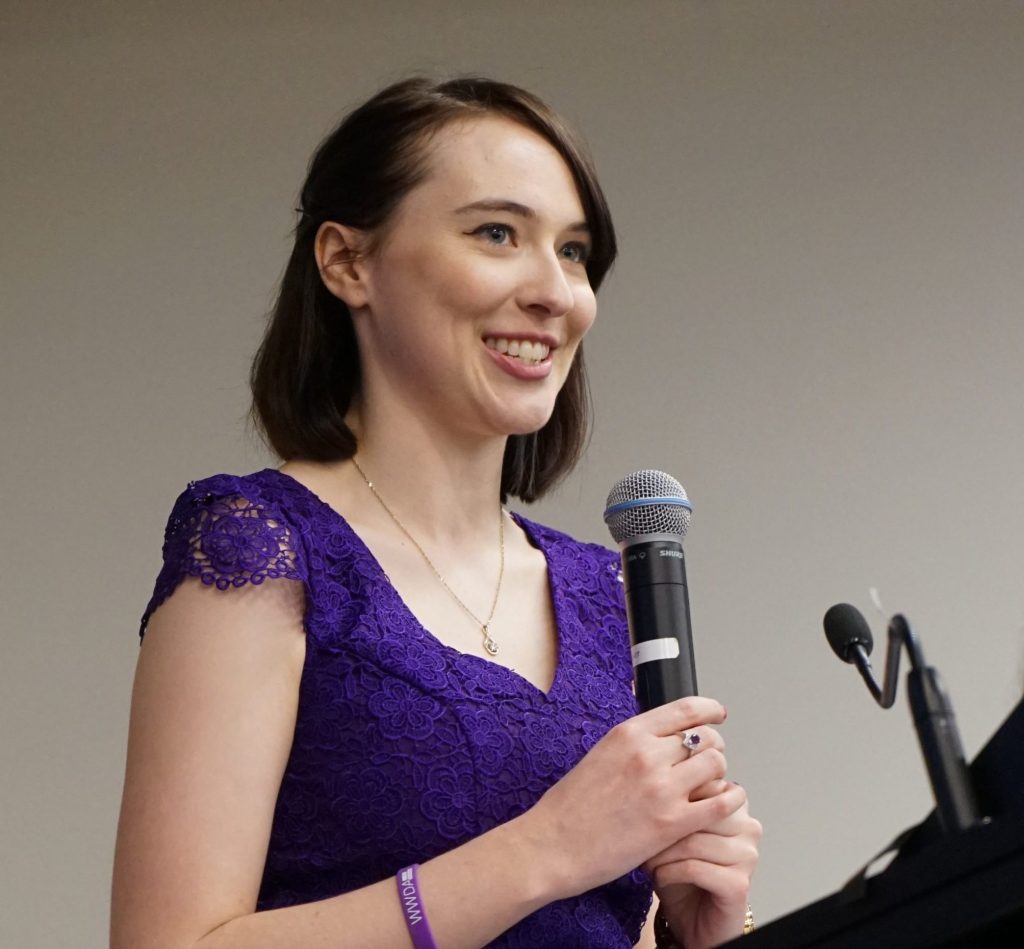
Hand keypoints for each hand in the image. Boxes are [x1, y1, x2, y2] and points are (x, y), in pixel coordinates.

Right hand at [524, 697, 740, 898]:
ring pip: (716, 765)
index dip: (709, 710)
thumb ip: (633, 742)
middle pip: (706, 737)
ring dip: (718, 775)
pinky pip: (720, 803)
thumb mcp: (600, 754)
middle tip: (708, 762)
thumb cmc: (569, 806)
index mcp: (628, 733)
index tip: (717, 716)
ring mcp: (661, 788)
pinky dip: (730, 800)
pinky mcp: (671, 823)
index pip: (686, 709)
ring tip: (708, 786)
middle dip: (713, 748)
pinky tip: (726, 802)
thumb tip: (659, 732)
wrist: (553, 845)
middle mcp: (647, 754)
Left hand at [645, 781, 760, 948]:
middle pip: (698, 809)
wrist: (693, 920)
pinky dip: (667, 872)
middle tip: (642, 836)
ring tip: (648, 859)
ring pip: (692, 840)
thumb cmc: (679, 868)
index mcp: (735, 802)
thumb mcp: (674, 825)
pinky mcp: (738, 885)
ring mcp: (747, 855)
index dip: (670, 796)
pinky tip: (658, 877)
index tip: (645, 809)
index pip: (702, 781)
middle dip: (663, 824)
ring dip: (661, 852)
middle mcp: (748, 826)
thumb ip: (676, 795)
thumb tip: (649, 765)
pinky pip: (694, 868)